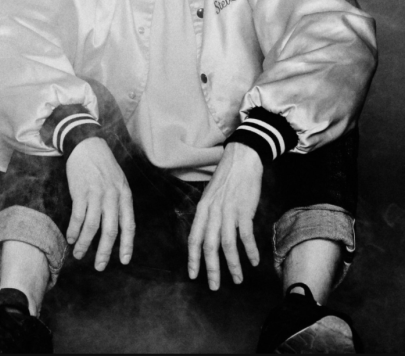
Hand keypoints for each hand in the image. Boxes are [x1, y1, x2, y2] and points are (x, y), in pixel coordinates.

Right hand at [65, 137, 134, 270]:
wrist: (87, 145)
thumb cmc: (103, 165)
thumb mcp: (119, 182)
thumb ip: (119, 202)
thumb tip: (117, 225)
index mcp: (124, 196)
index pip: (129, 225)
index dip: (127, 245)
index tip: (124, 261)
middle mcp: (112, 197)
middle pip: (110, 230)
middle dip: (104, 252)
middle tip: (100, 266)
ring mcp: (95, 194)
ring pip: (92, 226)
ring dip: (84, 243)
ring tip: (79, 255)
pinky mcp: (80, 191)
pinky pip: (77, 216)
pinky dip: (73, 229)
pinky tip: (70, 238)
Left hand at [187, 142, 262, 289]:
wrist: (242, 159)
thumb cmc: (228, 178)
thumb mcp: (211, 195)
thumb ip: (209, 215)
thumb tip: (210, 234)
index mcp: (202, 209)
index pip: (193, 238)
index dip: (192, 258)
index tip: (193, 275)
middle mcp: (212, 212)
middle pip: (208, 246)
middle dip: (211, 269)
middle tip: (214, 287)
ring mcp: (228, 211)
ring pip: (227, 245)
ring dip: (232, 265)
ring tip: (238, 280)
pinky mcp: (244, 210)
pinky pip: (246, 236)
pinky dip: (250, 251)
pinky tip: (254, 262)